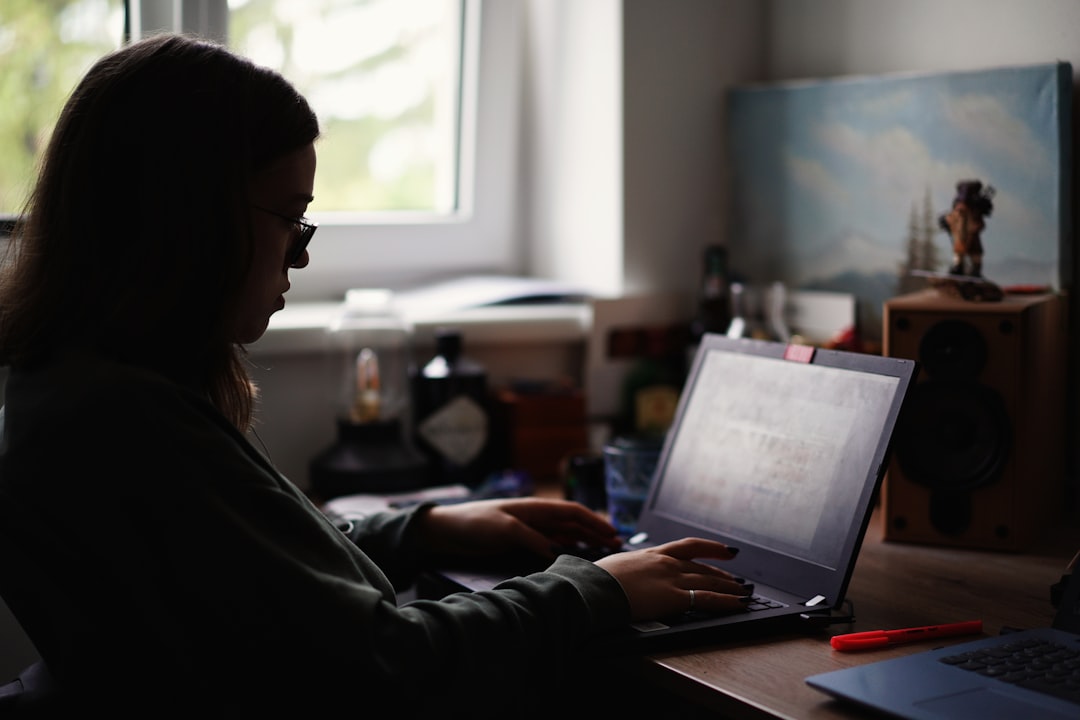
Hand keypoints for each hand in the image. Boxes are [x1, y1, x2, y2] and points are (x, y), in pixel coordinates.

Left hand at [416, 497, 620, 560]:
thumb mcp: (504, 530)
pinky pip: (549, 546)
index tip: (613, 533)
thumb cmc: (473, 523)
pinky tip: (573, 558)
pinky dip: (565, 550)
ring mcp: (528, 531)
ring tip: (602, 553)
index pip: (573, 512)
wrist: (445, 532)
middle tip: (616, 546)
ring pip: (564, 535)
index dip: (595, 522)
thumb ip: (533, 540)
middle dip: (595, 532)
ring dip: (583, 542)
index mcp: (535, 508)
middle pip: (573, 524)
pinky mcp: (519, 544)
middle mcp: (535, 518)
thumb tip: (558, 552)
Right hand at [595, 538, 748, 620]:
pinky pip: (708, 599)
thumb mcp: (614, 566)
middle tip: (737, 579)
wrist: (593, 588)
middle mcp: (666, 563)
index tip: (724, 549)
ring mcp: (671, 579)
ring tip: (743, 593)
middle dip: (723, 573)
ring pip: (709, 581)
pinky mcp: (674, 598)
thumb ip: (628, 569)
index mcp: (652, 553)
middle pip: (703, 567)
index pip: (688, 546)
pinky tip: (738, 603)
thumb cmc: (596, 579)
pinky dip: (727, 601)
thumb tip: (624, 576)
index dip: (710, 547)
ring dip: (729, 588)